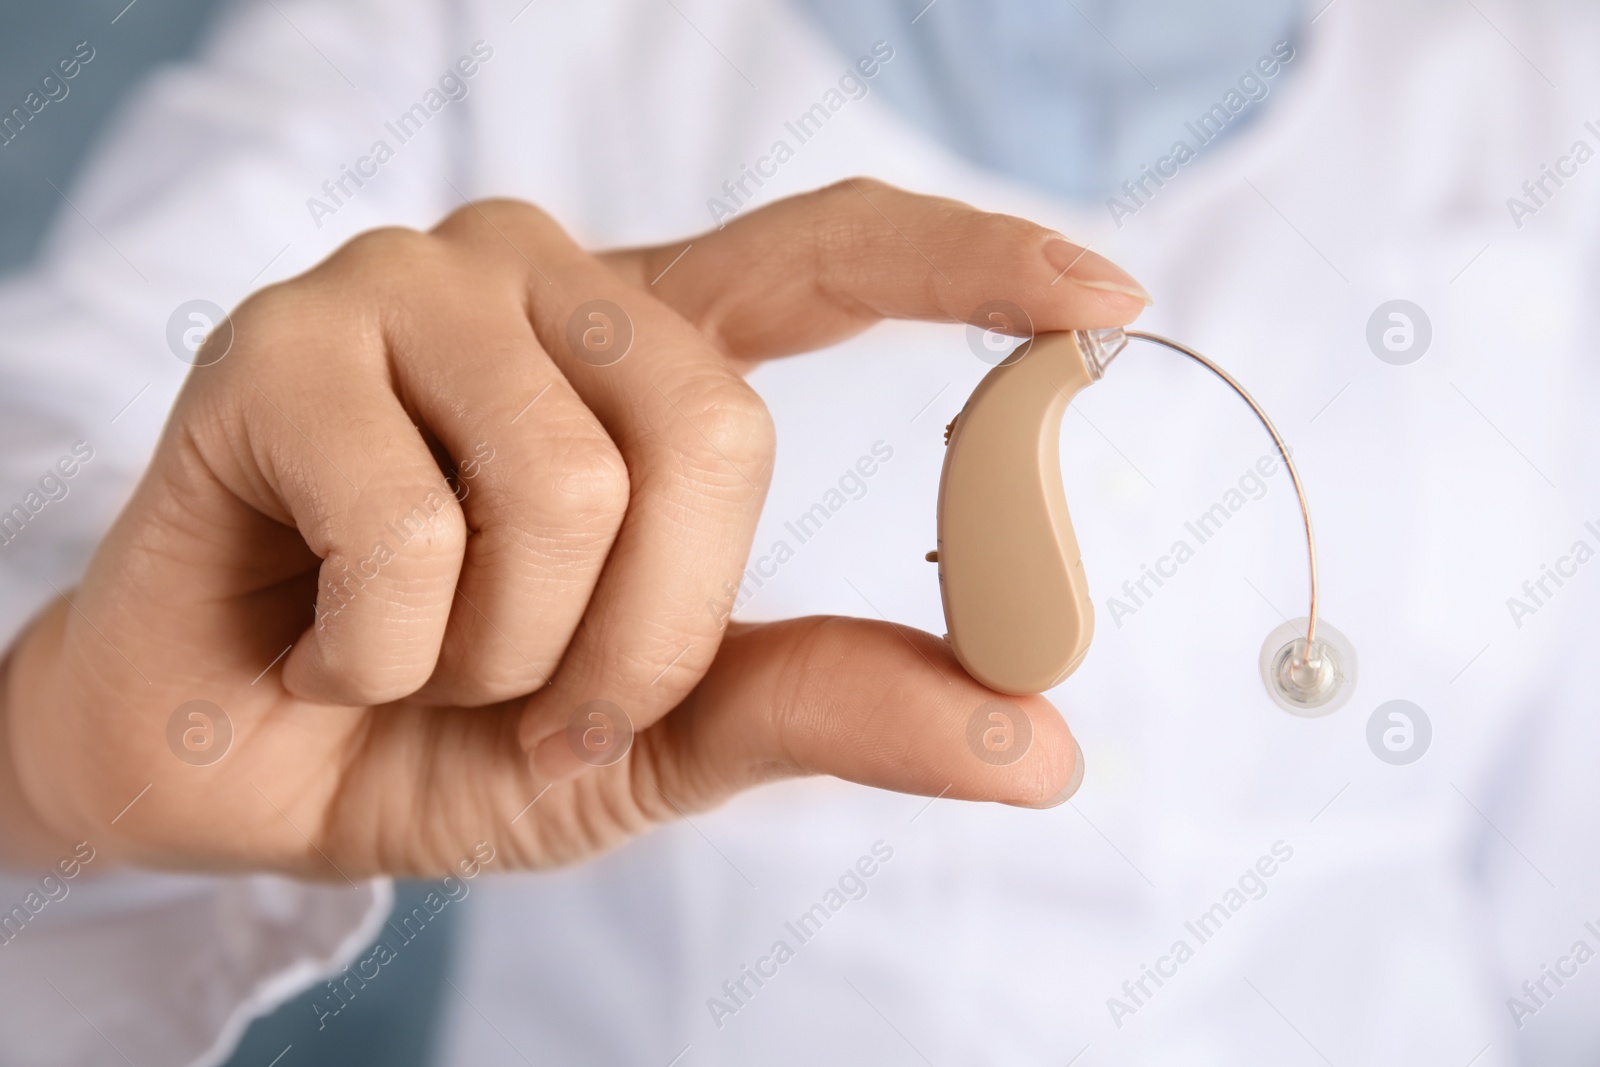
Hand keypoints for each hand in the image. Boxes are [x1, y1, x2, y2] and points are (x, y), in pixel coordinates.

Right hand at [1, 179, 1148, 876]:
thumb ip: (832, 707)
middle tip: (540, 696)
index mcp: (645, 346)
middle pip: (715, 430)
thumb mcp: (665, 734)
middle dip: (644, 637)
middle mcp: (540, 278)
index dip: (966, 266)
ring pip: (569, 484)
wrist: (235, 770)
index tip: (1104, 301)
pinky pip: (415, 534)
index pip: (827, 253)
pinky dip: (382, 655)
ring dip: (508, 655)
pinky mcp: (281, 341)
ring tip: (419, 657)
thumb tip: (1046, 748)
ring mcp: (408, 288)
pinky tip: (321, 640)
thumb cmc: (446, 726)